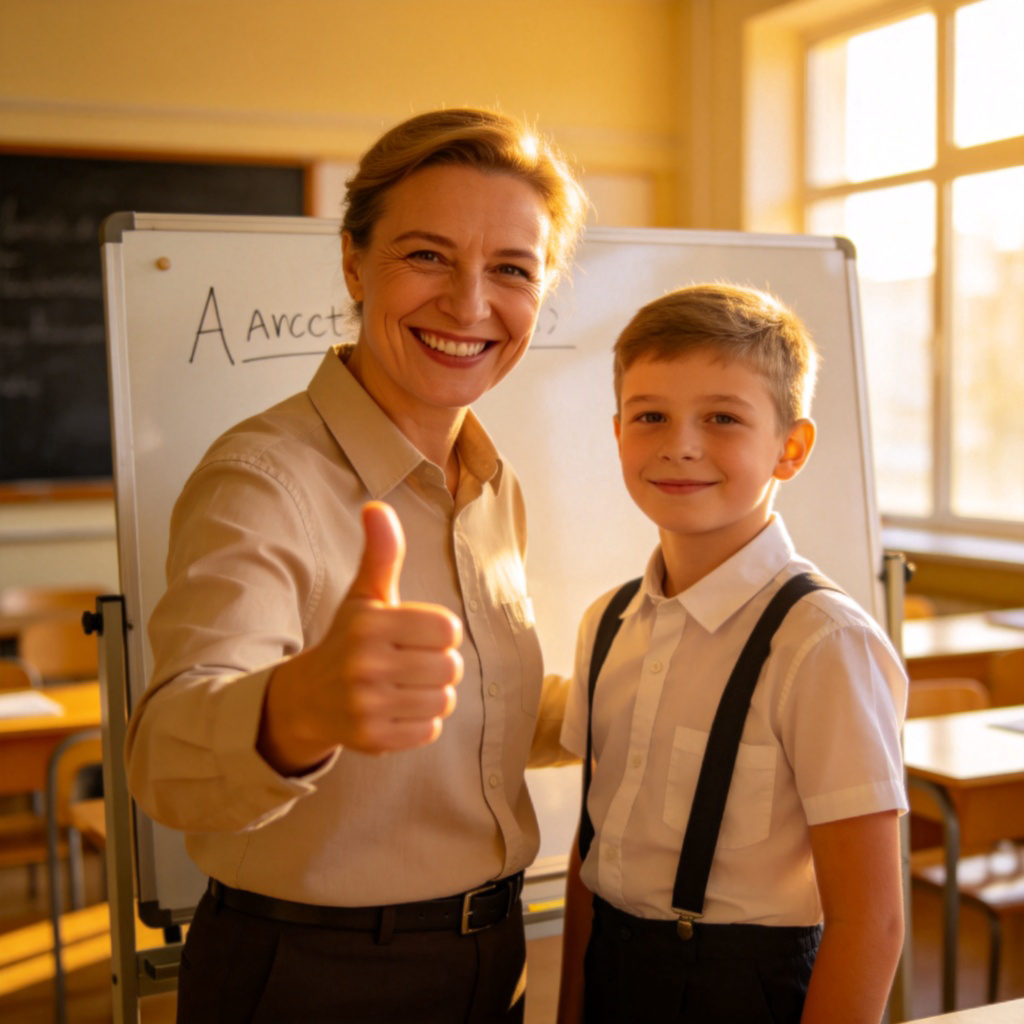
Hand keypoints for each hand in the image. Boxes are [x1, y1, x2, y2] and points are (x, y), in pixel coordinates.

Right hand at [259, 501, 463, 770]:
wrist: (306, 698)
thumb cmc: (349, 639)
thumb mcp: (364, 594)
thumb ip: (381, 553)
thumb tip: (377, 506)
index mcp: (369, 624)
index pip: (448, 629)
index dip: (440, 632)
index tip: (418, 634)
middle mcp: (365, 664)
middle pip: (450, 667)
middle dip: (439, 664)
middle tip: (412, 663)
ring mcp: (367, 705)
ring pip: (444, 700)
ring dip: (434, 694)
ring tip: (407, 686)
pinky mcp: (372, 739)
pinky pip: (430, 731)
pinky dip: (422, 722)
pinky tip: (399, 709)